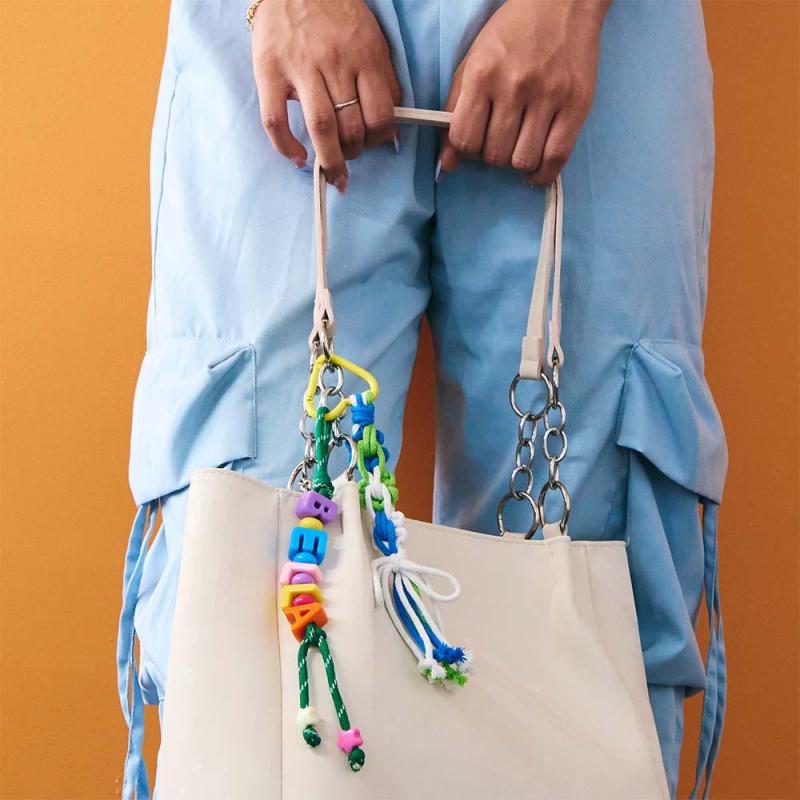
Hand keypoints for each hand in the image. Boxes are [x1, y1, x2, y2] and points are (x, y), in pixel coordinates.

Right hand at [250, 0, 400, 191]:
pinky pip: (276, 120)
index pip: (381, 114)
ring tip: (332, 170)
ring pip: (322, 127)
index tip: (376, 145)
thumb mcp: (370, 39)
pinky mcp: (270, 71)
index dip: (381, 140)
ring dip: (330, 158)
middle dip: (355, 152)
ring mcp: (300, 68)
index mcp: (365, 56)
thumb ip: (381, 79)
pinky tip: (298, 158)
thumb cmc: (335, 14)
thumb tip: (390, 125)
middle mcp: (335, 63)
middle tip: (351, 156)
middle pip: (352, 126)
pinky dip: (286, 147)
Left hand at [438, 0, 608, 184]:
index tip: (473, 144)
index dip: (465, 151)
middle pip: (494, 155)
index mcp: (483, 74)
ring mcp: (549, 95)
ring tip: (518, 148)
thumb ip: (455, 112)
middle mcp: (515, 85)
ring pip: (522, 160)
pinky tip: (535, 170)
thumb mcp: (473, 63)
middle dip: (492, 156)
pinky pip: (556, 157)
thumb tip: (447, 163)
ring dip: (516, 163)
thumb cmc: (513, 33)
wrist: (563, 1)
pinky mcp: (577, 104)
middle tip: (498, 140)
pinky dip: (542, 174)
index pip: (464, 139)